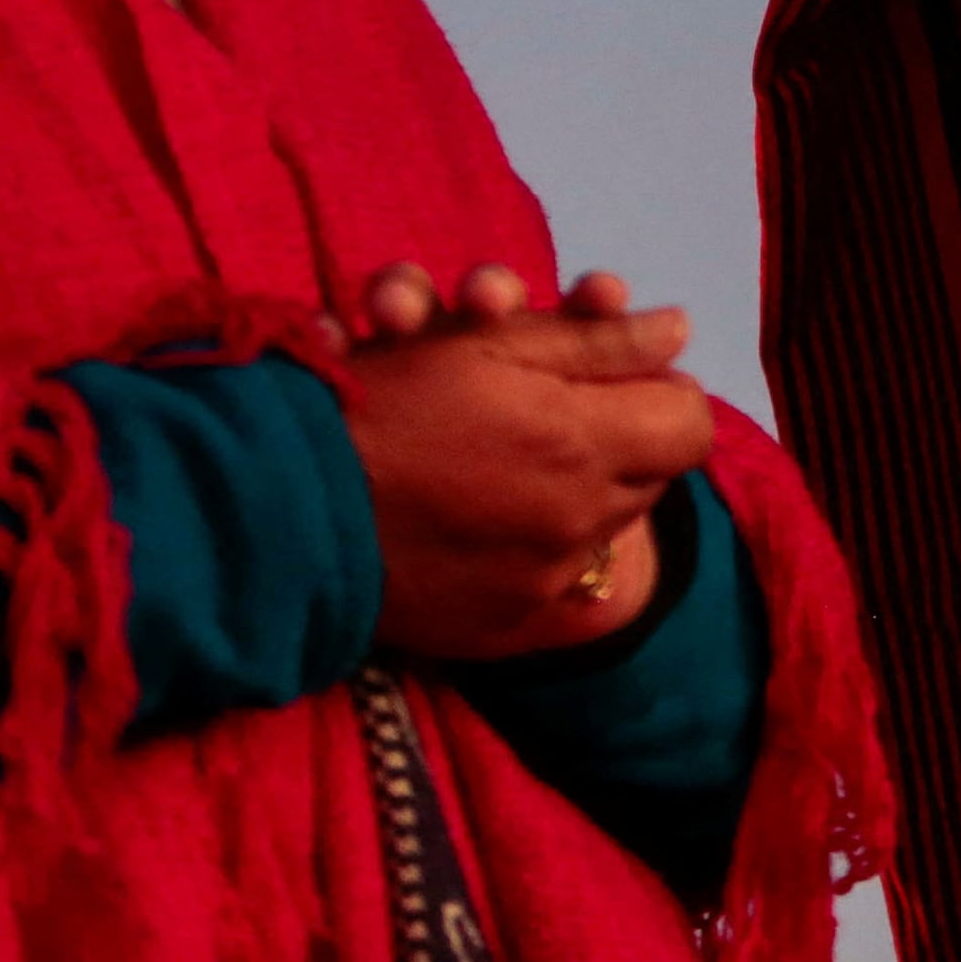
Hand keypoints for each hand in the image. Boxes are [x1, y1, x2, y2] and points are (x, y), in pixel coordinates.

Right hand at [336, 260, 710, 657]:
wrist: (270, 514)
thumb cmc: (379, 404)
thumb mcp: (486, 344)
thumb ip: (594, 339)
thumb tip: (682, 331)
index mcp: (583, 444)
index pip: (689, 420)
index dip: (655, 386)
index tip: (610, 374)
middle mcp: (580, 525)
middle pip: (652, 471)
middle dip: (616, 431)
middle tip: (545, 407)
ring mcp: (544, 586)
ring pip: (609, 527)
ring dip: (579, 487)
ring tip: (504, 456)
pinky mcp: (503, 630)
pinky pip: (561, 586)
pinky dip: (540, 548)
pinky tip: (489, 515)